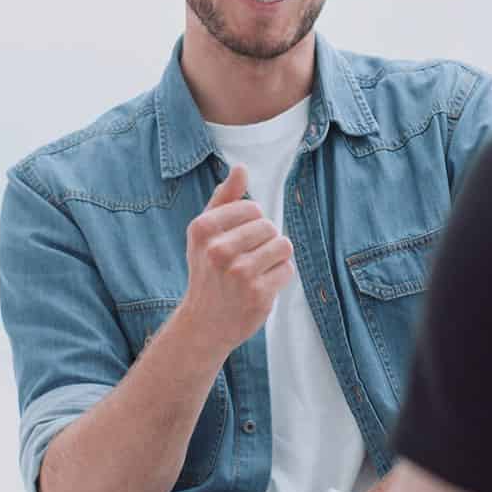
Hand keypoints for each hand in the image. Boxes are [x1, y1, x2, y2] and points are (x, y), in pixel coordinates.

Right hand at [175, 165, 294, 354]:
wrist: (204, 323)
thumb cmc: (207, 271)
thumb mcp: (205, 234)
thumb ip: (223, 199)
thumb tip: (241, 169)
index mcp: (203, 228)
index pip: (253, 208)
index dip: (251, 224)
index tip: (237, 242)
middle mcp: (218, 249)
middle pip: (270, 226)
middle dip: (264, 242)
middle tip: (245, 261)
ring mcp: (239, 273)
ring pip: (283, 246)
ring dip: (275, 259)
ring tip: (255, 272)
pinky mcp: (258, 294)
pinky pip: (287, 269)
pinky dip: (279, 277)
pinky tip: (260, 287)